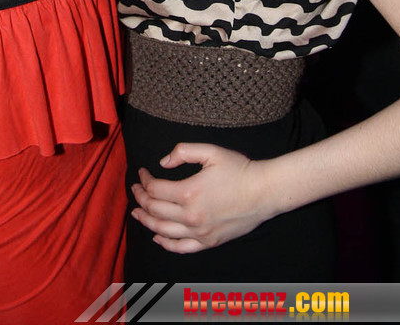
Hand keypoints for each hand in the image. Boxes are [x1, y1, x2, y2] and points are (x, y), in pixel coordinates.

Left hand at [131, 142, 269, 253]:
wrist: (264, 192)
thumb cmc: (239, 169)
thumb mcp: (211, 151)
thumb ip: (183, 151)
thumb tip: (163, 162)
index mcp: (189, 192)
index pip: (155, 190)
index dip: (144, 180)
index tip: (142, 173)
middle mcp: (191, 216)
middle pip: (155, 210)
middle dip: (141, 198)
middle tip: (135, 189)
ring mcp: (199, 232)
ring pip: (163, 230)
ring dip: (146, 220)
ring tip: (136, 213)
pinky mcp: (209, 242)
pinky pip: (181, 248)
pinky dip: (165, 243)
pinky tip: (157, 236)